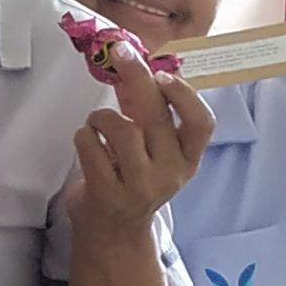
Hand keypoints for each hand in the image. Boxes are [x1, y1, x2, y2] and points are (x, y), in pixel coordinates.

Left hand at [66, 49, 214, 238]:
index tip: (164, 73)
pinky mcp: (108, 194)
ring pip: (121, 128)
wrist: (114, 232)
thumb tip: (136, 61)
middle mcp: (170, 173)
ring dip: (101, 116)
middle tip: (121, 53)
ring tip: (96, 123)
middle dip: (136, 77)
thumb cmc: (131, 178)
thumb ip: (148, 111)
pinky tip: (87, 143)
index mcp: (186, 158)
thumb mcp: (151, 148)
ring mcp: (140, 186)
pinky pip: (91, 146)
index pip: (202, 123)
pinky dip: (83, 136)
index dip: (184, 95)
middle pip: (156, 116)